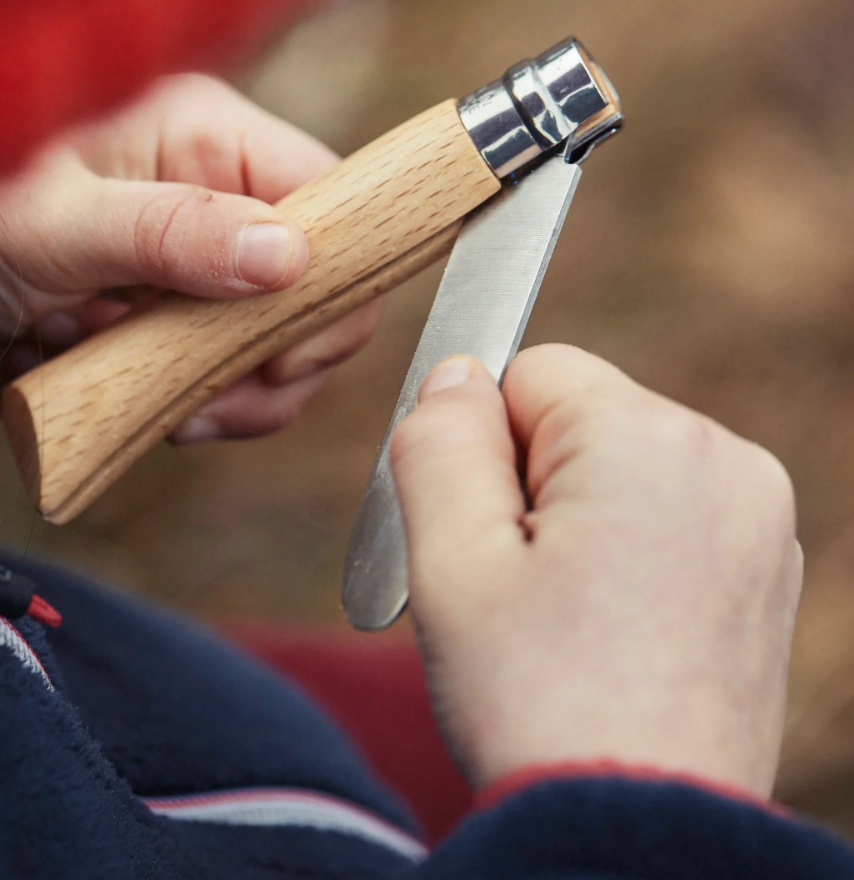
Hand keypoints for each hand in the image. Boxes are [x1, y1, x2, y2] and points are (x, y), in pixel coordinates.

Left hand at [0, 74, 380, 432]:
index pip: (326, 194)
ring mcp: (197, 274)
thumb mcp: (54, 222)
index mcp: (201, 138)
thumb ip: (172, 231)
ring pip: (281, 341)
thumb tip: (290, 258)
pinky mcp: (174, 332)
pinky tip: (164, 414)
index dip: (334, 273)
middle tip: (228, 392)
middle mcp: (212, 202)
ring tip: (180, 409)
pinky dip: (209, 408)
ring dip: (241, 389)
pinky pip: (233, 378)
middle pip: (316, 282)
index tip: (293, 344)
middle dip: (286, 351)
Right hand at [390, 345, 800, 797]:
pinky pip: (666, 513)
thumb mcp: (449, 559)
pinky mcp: (765, 565)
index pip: (532, 371)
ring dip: (573, 519)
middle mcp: (724, 458)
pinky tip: (611, 630)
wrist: (637, 834)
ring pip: (618, 466)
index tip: (486, 534)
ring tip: (565, 617)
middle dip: (530, 483)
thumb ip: (439, 440)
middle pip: (578, 418)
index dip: (483, 446)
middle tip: (519, 587)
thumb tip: (458, 373)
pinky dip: (626, 551)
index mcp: (648, 438)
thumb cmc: (535, 700)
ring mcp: (758, 515)